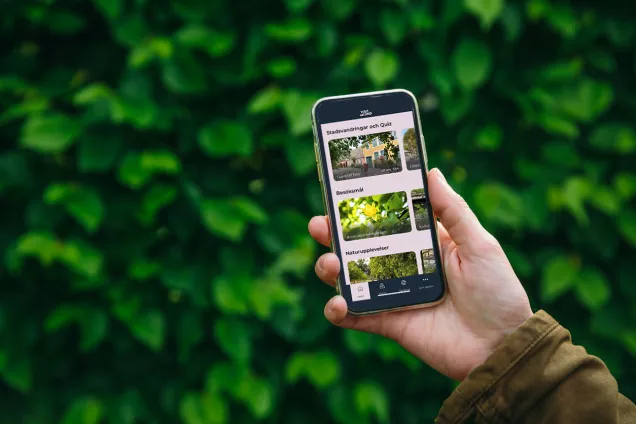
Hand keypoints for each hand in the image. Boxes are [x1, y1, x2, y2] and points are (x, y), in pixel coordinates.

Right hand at [308, 168, 532, 380]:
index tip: (340, 189)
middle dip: (333, 233)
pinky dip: (338, 310)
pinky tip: (338, 303)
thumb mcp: (480, 245)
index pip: (384, 218)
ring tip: (331, 264)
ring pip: (348, 278)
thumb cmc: (498, 292)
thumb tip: (430, 171)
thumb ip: (453, 211)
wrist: (502, 347)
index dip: (361, 206)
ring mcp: (392, 294)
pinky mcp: (388, 323)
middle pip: (357, 245)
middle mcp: (401, 265)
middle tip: (319, 224)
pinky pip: (354, 317)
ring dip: (330, 268)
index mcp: (422, 242)